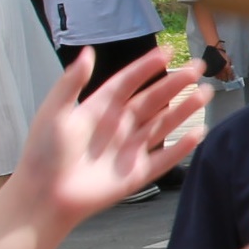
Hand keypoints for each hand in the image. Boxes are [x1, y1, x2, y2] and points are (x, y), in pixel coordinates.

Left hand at [11, 47, 208, 226]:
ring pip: (163, 125)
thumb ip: (72, 82)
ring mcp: (128, 150)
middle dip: (174, 83)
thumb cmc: (43, 154)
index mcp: (98, 109)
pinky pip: (165, 158)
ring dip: (184, 109)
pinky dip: (182, 147)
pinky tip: (199, 132)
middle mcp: (117, 127)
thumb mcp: (53, 112)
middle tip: (197, 67)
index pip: (127, 83)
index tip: (167, 51)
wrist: (43, 197)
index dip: (146, 67)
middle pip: (151, 100)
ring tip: (205, 93)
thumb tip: (88, 52)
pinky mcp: (136, 174)